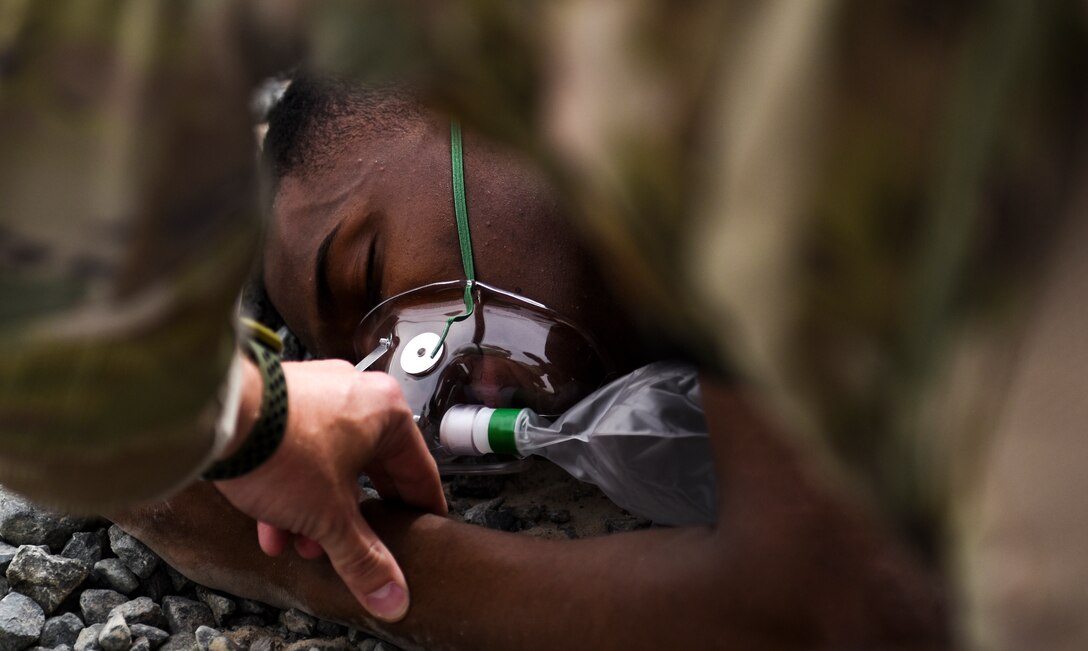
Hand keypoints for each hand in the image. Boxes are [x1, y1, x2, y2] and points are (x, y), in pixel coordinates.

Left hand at [211, 359, 445, 621]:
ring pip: (331, 464)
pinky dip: (291, 488)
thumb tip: (390, 592)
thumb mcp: (331, 516)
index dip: (421, 508)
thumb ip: (364, 558)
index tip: (424, 526)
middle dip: (355, 518)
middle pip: (371, 470)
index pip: (419, 471)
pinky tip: (272, 524)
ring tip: (303, 542)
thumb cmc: (280, 444)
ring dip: (318, 509)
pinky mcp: (281, 402)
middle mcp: (356, 395)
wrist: (218, 416)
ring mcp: (317, 394)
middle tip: (359, 544)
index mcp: (387, 411)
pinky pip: (298, 450)